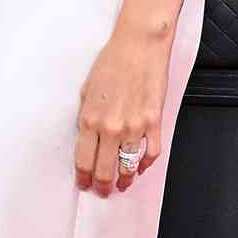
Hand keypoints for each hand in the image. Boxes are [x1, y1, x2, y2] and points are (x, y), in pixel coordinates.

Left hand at [74, 22, 171, 197]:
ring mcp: (134, 127)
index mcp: (89, 120)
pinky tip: (140, 167)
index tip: (84, 184)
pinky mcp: (154, 122)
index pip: (83, 160)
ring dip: (124, 180)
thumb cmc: (111, 62)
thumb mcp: (86, 90)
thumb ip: (86, 117)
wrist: (138, 46)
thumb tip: (87, 137)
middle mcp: (110, 128)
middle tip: (103, 191)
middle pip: (104, 170)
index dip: (83, 178)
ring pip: (128, 166)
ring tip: (122, 185)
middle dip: (102, 185)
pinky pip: (150, 153)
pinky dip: (145, 164)